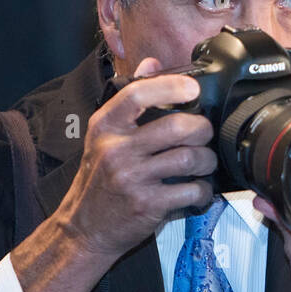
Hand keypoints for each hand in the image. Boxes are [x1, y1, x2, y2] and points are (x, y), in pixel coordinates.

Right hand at [54, 61, 216, 259]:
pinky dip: (203, 190)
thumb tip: (152, 63)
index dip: (171, 86)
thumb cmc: (99, 180)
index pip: (137, 93)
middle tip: (205, 135)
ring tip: (204, 163)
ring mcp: (132, 178)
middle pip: (176, 127)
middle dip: (202, 129)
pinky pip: (190, 190)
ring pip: (189, 158)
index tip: (192, 88)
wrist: (83, 228)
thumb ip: (130, 100)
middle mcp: (116, 149)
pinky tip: (198, 190)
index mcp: (105, 126)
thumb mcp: (104, 136)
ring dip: (207, 160)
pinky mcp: (147, 204)